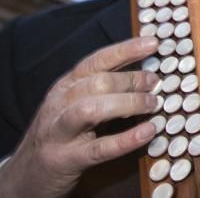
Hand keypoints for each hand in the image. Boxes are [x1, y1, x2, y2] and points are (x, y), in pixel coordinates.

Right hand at [1, 37, 160, 197]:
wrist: (25, 174)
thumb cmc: (60, 133)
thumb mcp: (74, 103)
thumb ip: (103, 87)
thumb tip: (147, 72)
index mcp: (65, 87)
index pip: (96, 61)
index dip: (125, 50)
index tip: (153, 43)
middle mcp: (60, 104)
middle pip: (97, 83)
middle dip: (131, 80)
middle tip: (156, 84)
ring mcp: (60, 132)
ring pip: (93, 109)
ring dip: (128, 103)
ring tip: (153, 104)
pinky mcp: (65, 160)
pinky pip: (98, 148)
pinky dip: (126, 139)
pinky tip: (148, 131)